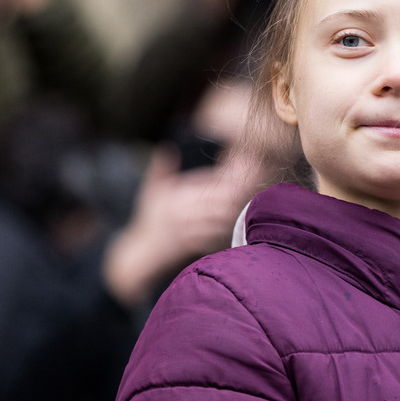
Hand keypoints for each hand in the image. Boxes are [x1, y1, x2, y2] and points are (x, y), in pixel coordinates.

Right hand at [103, 146, 241, 306]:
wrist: (143, 253)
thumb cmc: (148, 218)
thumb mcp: (151, 191)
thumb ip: (160, 170)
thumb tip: (168, 147)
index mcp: (178, 201)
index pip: (210, 188)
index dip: (229, 179)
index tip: (244, 169)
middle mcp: (186, 217)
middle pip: (222, 204)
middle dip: (240, 193)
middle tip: (257, 182)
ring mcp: (193, 233)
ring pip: (224, 220)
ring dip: (239, 209)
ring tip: (254, 198)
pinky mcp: (198, 246)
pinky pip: (220, 236)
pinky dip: (232, 226)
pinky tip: (242, 217)